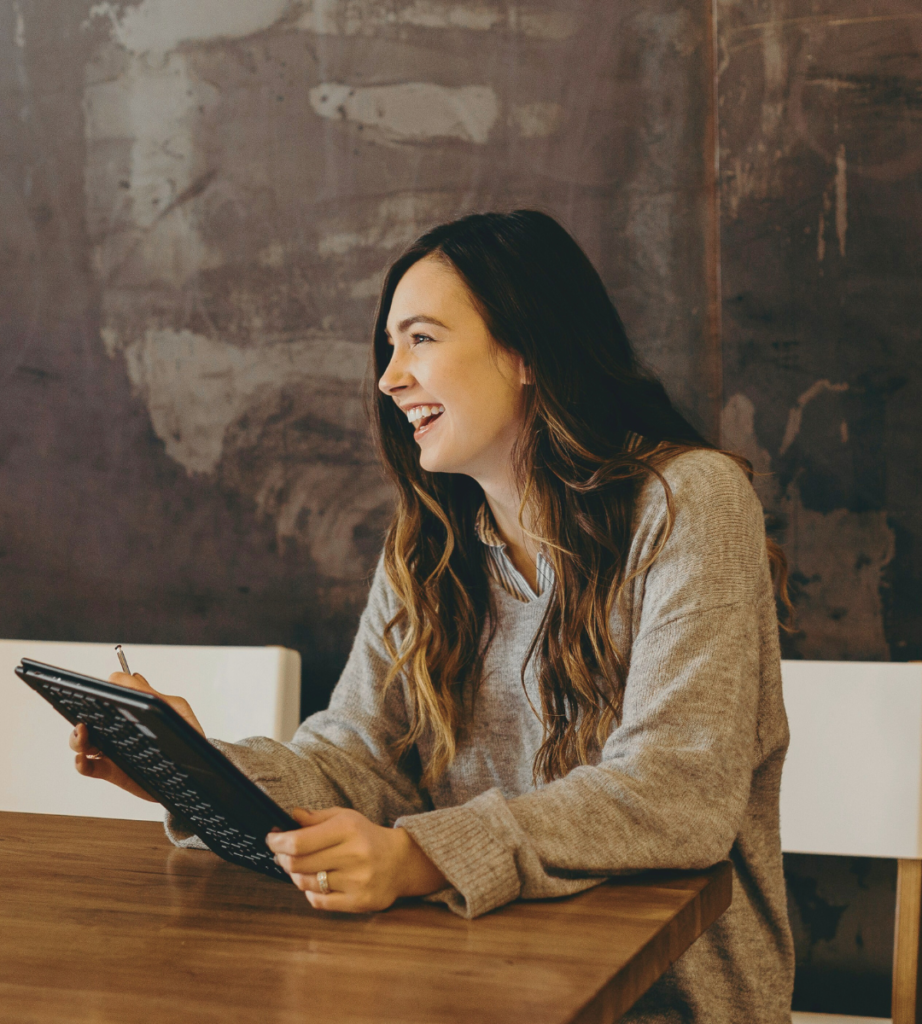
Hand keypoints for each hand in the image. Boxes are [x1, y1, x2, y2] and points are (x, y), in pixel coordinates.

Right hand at [68, 672, 204, 800]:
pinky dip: (80, 763)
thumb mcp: (176, 709)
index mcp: (132, 710)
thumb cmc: (187, 734)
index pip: (109, 696)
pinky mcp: (111, 771)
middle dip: (81, 713)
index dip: (99, 692)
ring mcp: (112, 749)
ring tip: (83, 733)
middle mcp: (118, 728)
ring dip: (76, 737)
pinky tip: (83, 758)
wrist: (195, 769)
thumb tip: (130, 676)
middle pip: (89, 717)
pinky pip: (88, 767)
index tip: (98, 691)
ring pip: (83, 741)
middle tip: (85, 715)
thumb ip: (154, 695)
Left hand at [265, 807, 446, 912]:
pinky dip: (310, 892)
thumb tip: (290, 817)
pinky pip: (318, 901)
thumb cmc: (366, 836)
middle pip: (297, 864)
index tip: (271, 840)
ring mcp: (357, 881)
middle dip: (282, 858)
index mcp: (348, 829)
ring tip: (301, 867)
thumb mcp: (345, 818)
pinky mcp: (358, 902)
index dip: (278, 843)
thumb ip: (316, 818)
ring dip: (295, 875)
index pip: (299, 842)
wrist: (400, 861)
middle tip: (281, 854)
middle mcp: (353, 855)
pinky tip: (316, 881)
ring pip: (305, 884)